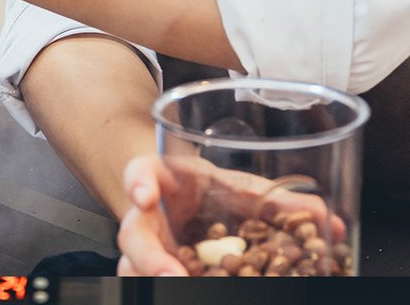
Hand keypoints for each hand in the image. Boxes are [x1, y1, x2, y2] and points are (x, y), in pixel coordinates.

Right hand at [117, 153, 346, 276]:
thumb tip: (331, 224)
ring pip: (131, 269)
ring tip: (175, 291)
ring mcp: (147, 248)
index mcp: (168, 179)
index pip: (141, 170)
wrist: (188, 202)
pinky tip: (175, 294)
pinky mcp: (151, 271)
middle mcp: (149, 215)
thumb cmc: (214, 192)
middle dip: (147, 256)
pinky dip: (157, 290)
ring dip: (150, 281)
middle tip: (171, 275)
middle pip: (132, 232)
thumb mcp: (244, 190)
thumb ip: (282, 204)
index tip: (145, 194)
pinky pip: (144, 285)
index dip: (138, 181)